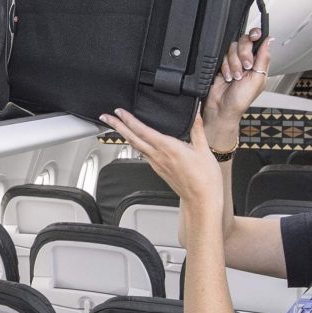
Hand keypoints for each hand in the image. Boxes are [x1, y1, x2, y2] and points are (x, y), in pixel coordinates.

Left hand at [99, 107, 227, 224]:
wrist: (201, 200)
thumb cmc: (204, 179)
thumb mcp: (204, 150)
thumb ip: (197, 129)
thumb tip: (196, 113)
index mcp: (168, 148)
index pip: (143, 131)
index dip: (129, 120)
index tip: (119, 111)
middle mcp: (159, 157)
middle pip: (133, 139)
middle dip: (118, 126)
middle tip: (106, 117)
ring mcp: (157, 164)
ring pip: (136, 147)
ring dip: (125, 135)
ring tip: (117, 126)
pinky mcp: (158, 170)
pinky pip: (143, 154)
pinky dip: (136, 144)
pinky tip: (136, 141)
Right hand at [201, 29, 272, 141]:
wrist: (222, 107)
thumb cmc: (241, 99)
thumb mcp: (257, 78)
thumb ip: (263, 57)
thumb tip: (269, 40)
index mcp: (259, 62)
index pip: (258, 41)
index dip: (255, 36)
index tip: (254, 37)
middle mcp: (246, 60)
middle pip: (244, 42)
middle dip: (243, 54)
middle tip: (246, 67)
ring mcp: (233, 61)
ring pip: (232, 48)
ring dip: (233, 64)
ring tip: (235, 77)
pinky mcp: (222, 64)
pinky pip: (221, 55)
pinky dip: (224, 67)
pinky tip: (227, 77)